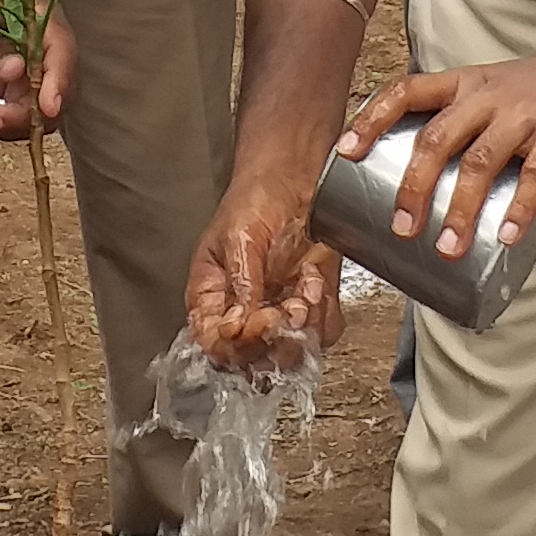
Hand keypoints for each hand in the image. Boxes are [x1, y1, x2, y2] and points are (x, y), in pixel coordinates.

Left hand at [0, 5, 75, 142]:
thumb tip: (15, 70)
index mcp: (44, 22)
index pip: (62, 53)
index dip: (59, 82)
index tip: (49, 107)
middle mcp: (46, 51)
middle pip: (55, 93)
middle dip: (27, 114)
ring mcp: (33, 73)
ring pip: (38, 113)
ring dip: (9, 123)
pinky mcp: (18, 90)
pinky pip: (17, 116)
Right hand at [184, 161, 342, 369]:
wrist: (297, 177)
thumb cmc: (255, 198)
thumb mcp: (238, 237)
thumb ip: (239, 283)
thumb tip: (236, 324)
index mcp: (211, 298)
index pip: (214, 344)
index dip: (236, 344)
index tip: (257, 321)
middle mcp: (244, 312)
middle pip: (254, 359)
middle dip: (276, 337)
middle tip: (289, 307)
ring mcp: (278, 312)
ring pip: (290, 352)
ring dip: (303, 324)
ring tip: (304, 288)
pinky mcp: (312, 307)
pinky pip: (321, 332)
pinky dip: (324, 312)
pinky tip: (314, 281)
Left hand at [344, 52, 535, 258]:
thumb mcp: (489, 91)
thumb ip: (459, 124)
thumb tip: (421, 183)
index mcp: (462, 84)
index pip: (405, 92)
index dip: (371, 119)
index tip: (345, 152)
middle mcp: (486, 96)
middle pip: (437, 138)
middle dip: (414, 186)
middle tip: (401, 228)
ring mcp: (522, 114)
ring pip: (480, 162)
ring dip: (459, 208)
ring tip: (448, 247)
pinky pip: (534, 174)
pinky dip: (518, 208)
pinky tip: (505, 237)